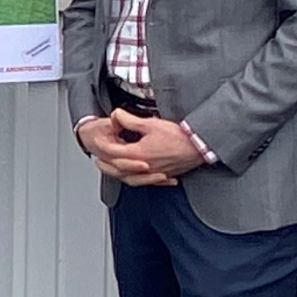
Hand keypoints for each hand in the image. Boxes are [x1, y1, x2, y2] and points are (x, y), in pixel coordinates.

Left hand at [77, 111, 206, 184]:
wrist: (198, 146)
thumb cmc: (178, 136)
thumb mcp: (151, 124)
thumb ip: (130, 120)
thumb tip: (117, 115)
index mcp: (138, 154)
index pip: (114, 153)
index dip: (103, 146)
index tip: (97, 142)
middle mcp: (144, 167)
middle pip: (119, 170)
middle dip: (107, 166)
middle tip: (98, 161)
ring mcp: (154, 173)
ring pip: (131, 179)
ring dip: (119, 175)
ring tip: (114, 170)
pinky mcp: (163, 175)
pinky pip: (146, 182)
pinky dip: (138, 180)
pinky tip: (138, 177)